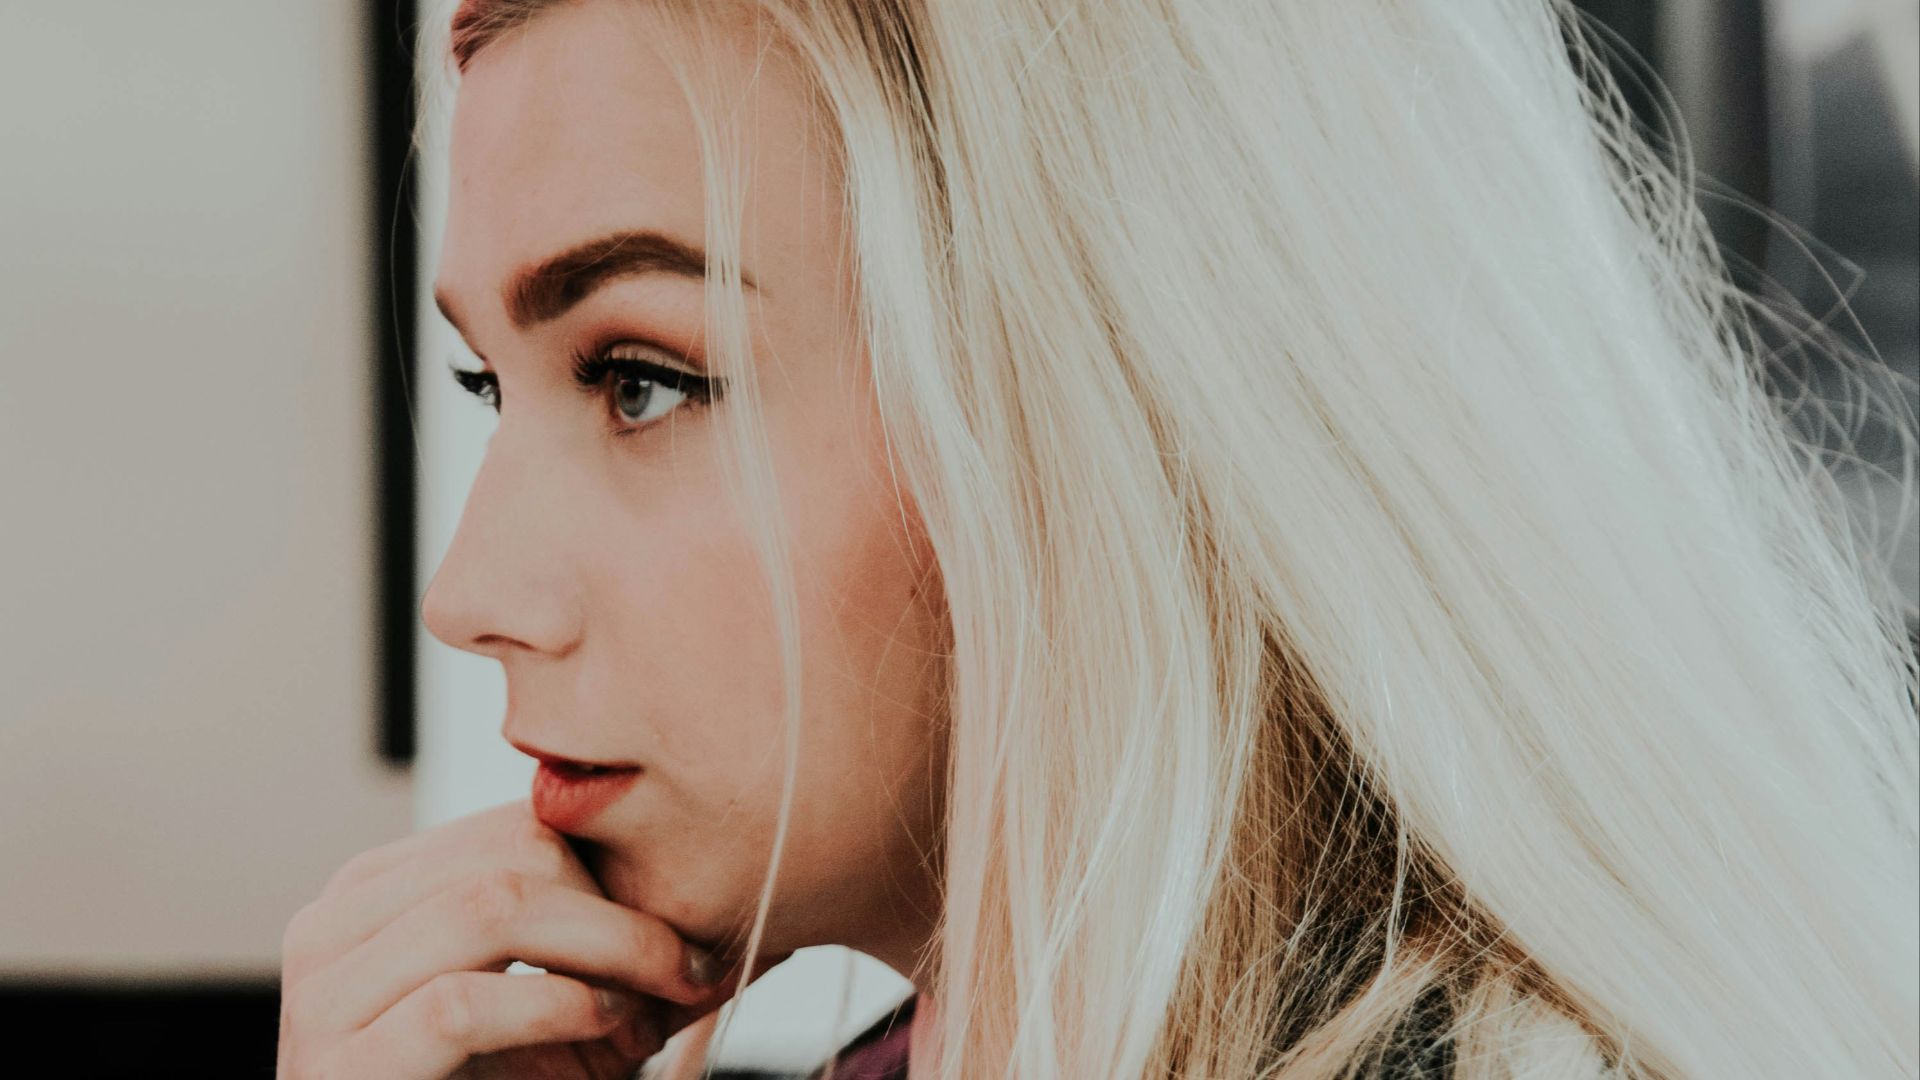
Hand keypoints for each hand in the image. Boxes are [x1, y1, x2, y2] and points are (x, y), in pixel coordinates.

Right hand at [276, 799, 789, 1078]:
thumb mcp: (532, 1002)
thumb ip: (581, 938)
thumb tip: (716, 875)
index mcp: (373, 891)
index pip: (516, 827)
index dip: (616, 869)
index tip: (687, 931)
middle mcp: (332, 926)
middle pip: (512, 855)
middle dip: (621, 909)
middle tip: (687, 971)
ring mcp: (321, 997)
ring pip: (490, 907)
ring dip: (607, 950)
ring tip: (654, 1001)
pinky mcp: (338, 1068)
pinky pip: (461, 1004)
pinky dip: (554, 1006)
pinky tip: (602, 1025)